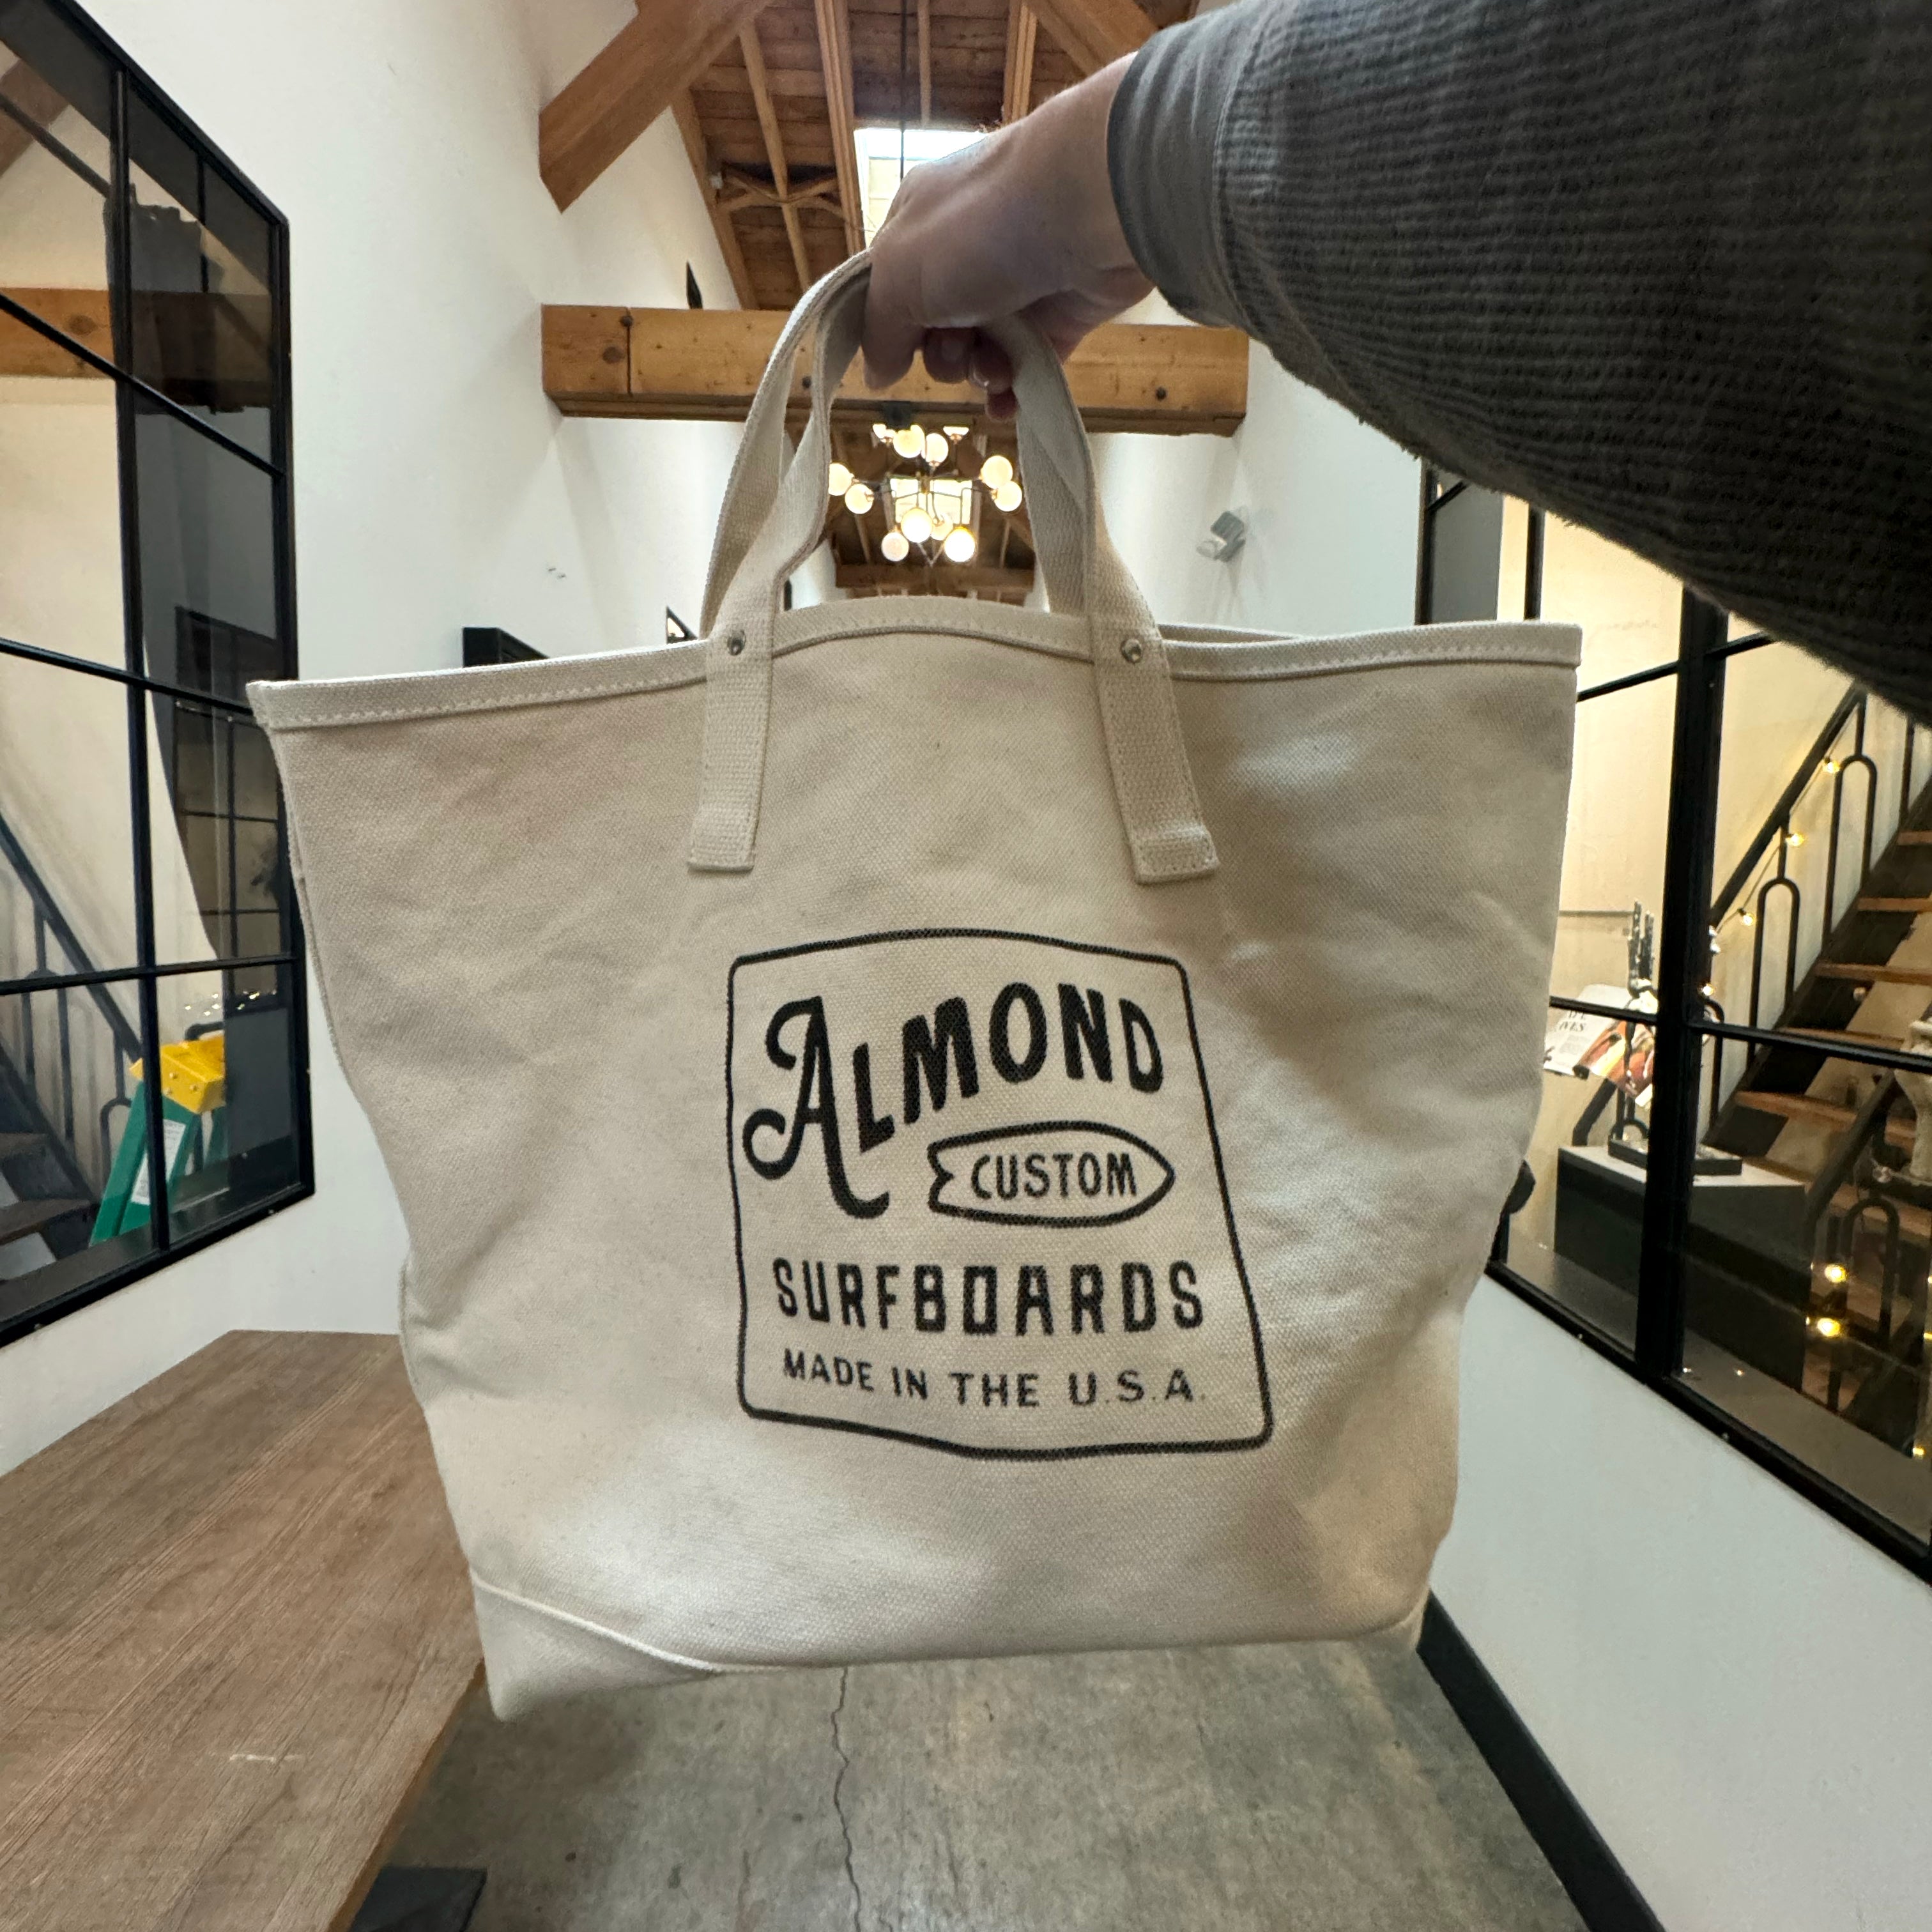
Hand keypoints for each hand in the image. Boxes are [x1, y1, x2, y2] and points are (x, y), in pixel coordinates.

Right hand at [862, 56, 1152, 419]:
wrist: (1087, 208)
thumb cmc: (978, 229)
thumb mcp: (899, 276)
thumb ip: (880, 330)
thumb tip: (875, 374)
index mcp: (918, 224)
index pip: (890, 288)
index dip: (890, 325)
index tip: (896, 350)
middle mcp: (966, 249)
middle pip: (934, 328)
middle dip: (940, 354)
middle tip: (956, 345)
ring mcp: (1015, 280)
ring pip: (981, 349)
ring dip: (978, 372)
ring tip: (994, 367)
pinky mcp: (1062, 311)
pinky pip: (1028, 364)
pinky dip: (1014, 388)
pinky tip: (1007, 402)